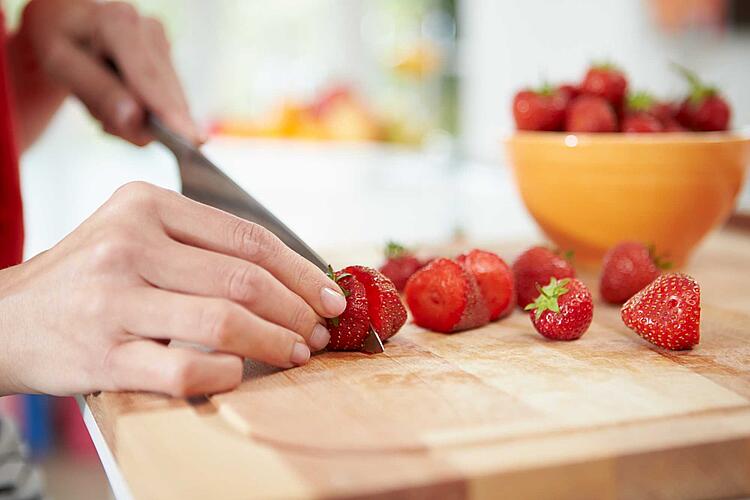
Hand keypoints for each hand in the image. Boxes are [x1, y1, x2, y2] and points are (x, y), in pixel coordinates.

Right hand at [0, 182, 346, 396]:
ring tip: (295, 352)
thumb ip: (202, 244)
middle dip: (296, 310)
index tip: (329, 295)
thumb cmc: (90, 278)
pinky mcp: (103, 354)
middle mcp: (129, 244)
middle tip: (318, 330)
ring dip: (274, 342)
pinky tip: (238, 372)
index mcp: (146, 205)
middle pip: (245, 279)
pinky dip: (225, 372)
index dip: (300, 270)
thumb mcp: (135, 235)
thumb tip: (292, 274)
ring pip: (224, 321)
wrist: (6, 319)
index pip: (248, 238)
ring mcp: (113, 299)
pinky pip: (186, 365)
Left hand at [15, 0, 201, 144]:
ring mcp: (163, 42)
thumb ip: (97, 92)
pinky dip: (146, 108)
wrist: (69, 19)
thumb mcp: (60, 65)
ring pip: (169, 100)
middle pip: (163, 94)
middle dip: (144, 123)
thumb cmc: (61, 41)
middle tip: (105, 124)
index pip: (148, 79)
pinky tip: (123, 97)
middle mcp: (148, 29)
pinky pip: (167, 97)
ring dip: (141, 116)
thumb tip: (135, 119)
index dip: (169, 111)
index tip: (191, 139)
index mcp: (118, 25)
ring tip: (105, 102)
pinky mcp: (169, 54)